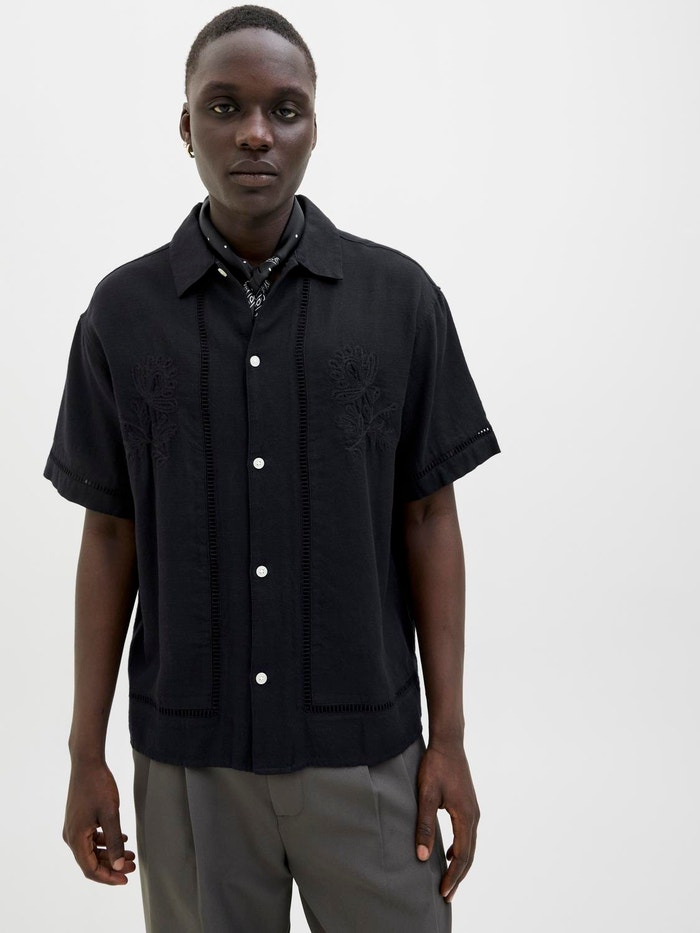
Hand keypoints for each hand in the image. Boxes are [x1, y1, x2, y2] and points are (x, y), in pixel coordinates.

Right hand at [63, 761, 135, 884]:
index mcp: (75, 838)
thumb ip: (115, 841)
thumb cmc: (98, 786)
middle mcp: (71, 836)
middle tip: (133, 866)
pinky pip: (91, 838)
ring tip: (131, 854)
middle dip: (113, 866)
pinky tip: (123, 839)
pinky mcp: (79, 820)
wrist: (87, 763)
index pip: (90, 869)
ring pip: (92, 850)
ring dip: (111, 854)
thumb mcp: (111, 814)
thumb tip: (119, 865)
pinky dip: (106, 842)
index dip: (108, 877)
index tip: (126, 879)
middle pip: (91, 861)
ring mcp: (74, 828)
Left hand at [415, 742, 479, 901]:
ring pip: (470, 845)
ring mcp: (473, 810)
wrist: (448, 743)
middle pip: (470, 854)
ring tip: (449, 880)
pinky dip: (461, 849)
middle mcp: (474, 816)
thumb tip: (423, 856)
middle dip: (459, 876)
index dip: (453, 876)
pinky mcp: (468, 804)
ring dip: (461, 864)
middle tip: (447, 895)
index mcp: (466, 816)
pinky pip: (467, 834)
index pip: (462, 856)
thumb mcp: (426, 795)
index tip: (444, 892)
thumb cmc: (436, 766)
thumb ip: (425, 825)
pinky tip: (450, 853)